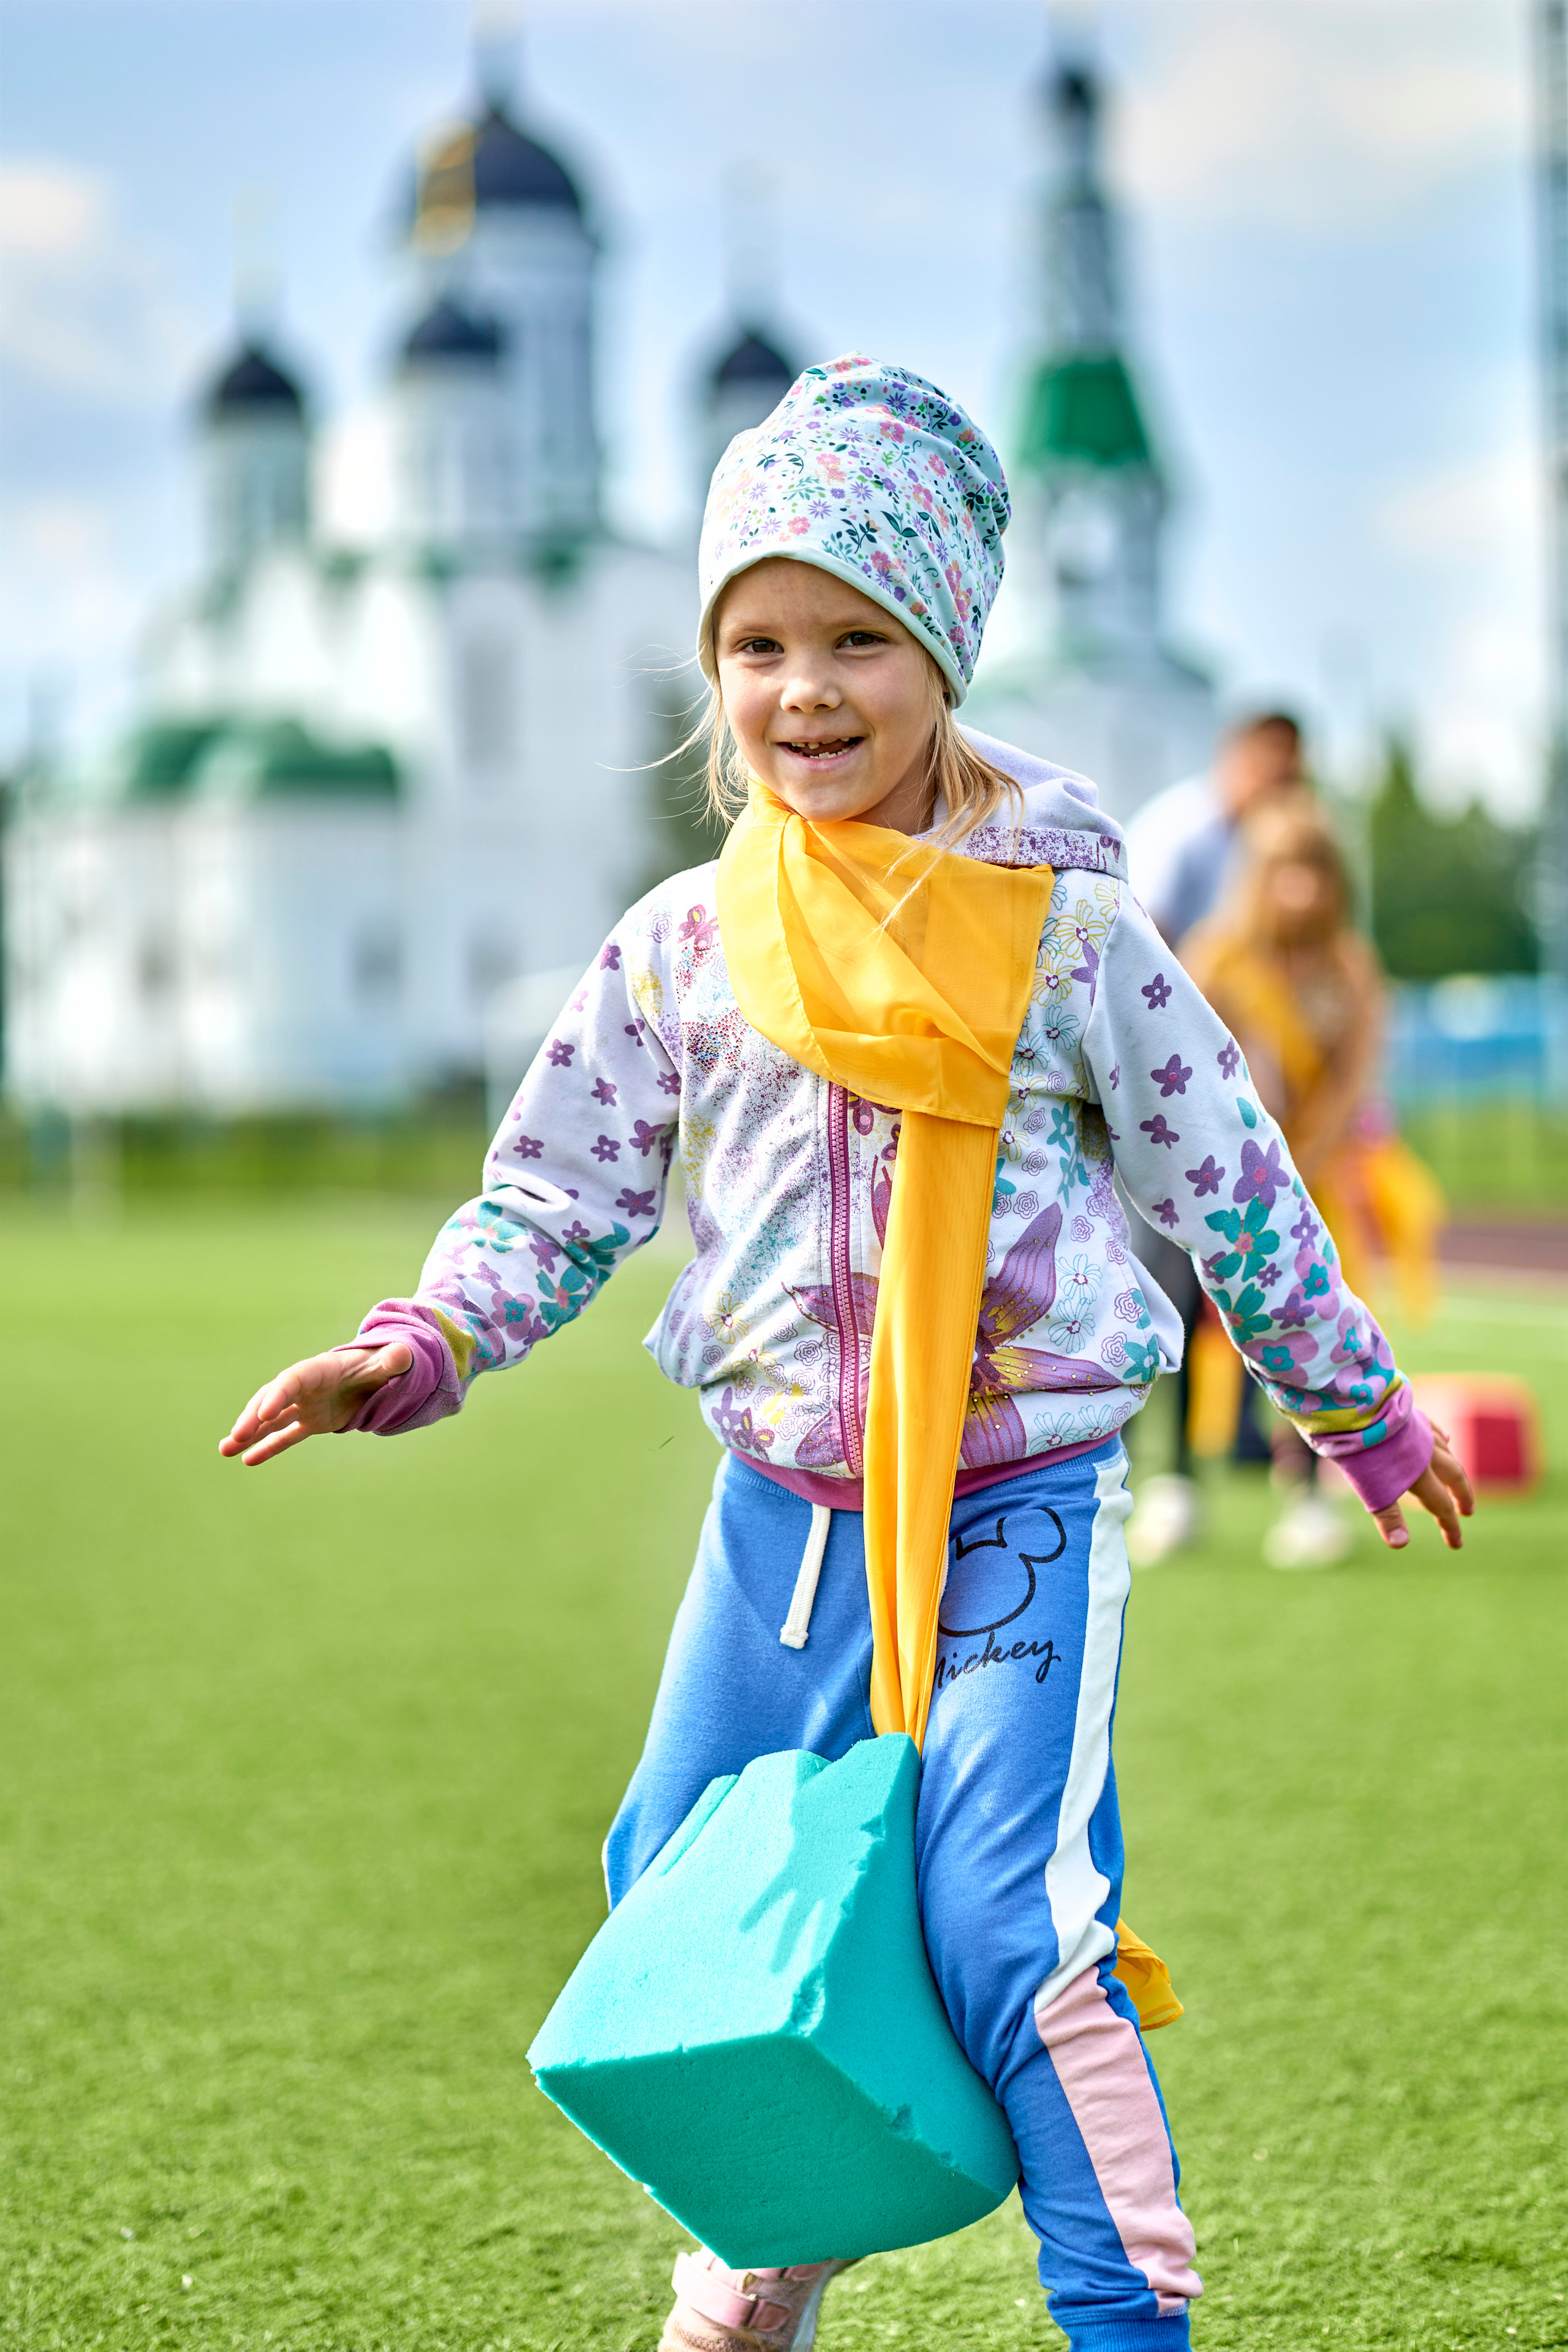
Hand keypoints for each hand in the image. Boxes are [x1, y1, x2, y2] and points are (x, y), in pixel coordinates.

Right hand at [218, 1341, 412, 1467]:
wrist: (380, 1373)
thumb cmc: (383, 1363)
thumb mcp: (391, 1361)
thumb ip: (394, 1360)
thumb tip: (403, 1355)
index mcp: (320, 1369)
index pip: (293, 1380)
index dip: (278, 1396)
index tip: (263, 1415)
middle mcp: (306, 1387)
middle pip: (273, 1399)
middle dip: (253, 1417)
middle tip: (236, 1436)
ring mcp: (306, 1405)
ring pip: (271, 1420)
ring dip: (249, 1433)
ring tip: (225, 1450)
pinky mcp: (311, 1421)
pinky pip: (285, 1436)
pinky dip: (267, 1447)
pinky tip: (246, 1460)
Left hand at [1370, 1425, 1473, 1551]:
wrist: (1359, 1406)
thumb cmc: (1361, 1450)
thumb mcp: (1370, 1488)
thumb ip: (1387, 1516)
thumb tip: (1401, 1545)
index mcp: (1419, 1474)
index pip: (1441, 1506)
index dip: (1449, 1527)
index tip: (1456, 1544)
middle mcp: (1428, 1453)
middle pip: (1454, 1478)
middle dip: (1462, 1497)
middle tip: (1467, 1511)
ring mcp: (1422, 1432)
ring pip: (1447, 1454)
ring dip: (1456, 1470)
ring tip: (1458, 1480)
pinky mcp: (1413, 1416)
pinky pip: (1435, 1431)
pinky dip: (1444, 1440)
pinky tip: (1446, 1440)